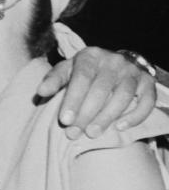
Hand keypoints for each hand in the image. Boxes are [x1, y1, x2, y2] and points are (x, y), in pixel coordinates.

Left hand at [36, 47, 156, 138]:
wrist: (114, 63)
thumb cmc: (84, 72)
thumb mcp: (67, 71)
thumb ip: (54, 80)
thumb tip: (41, 91)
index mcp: (90, 56)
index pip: (82, 78)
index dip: (73, 100)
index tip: (64, 120)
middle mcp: (113, 61)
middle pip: (101, 89)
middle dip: (86, 114)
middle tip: (74, 133)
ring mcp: (132, 71)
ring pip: (123, 96)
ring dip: (107, 117)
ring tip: (92, 133)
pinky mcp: (147, 82)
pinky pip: (146, 100)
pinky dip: (135, 115)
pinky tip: (120, 127)